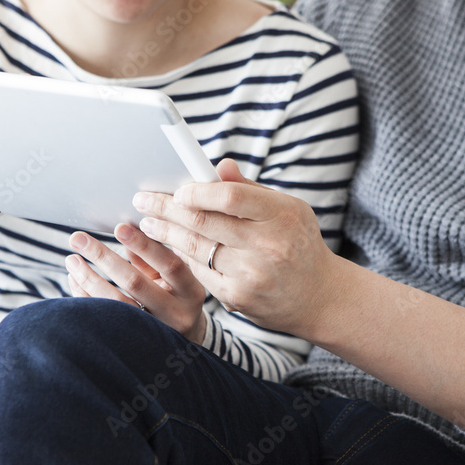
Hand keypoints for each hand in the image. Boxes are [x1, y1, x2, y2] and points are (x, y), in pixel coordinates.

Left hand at [65, 223, 207, 342]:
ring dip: (89, 279)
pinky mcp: (133, 345)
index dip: (144, 245)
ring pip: (116, 304)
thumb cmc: (176, 296)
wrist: (186, 339)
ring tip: (72, 259)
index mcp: (191, 292)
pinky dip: (86, 298)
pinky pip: (104, 319)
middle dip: (104, 257)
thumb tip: (126, 229)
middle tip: (78, 238)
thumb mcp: (173, 277)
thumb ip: (152, 257)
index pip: (169, 264)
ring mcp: (154, 333)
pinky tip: (75, 279)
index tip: (119, 227)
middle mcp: (176, 314)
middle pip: (136, 283)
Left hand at [132, 159, 341, 337]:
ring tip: (148, 222)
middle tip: (144, 199)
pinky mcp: (237, 297)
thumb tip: (218, 166)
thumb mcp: (289, 210)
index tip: (177, 189)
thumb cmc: (300, 245)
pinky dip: (181, 257)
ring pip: (195, 248)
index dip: (198, 191)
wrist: (320, 298)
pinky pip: (199, 272)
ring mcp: (250, 274)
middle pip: (204, 222)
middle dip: (166, 208)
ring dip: (165, 233)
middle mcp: (266, 246)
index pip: (231, 197)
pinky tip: (168, 247)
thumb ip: (251, 190)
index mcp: (282, 216)